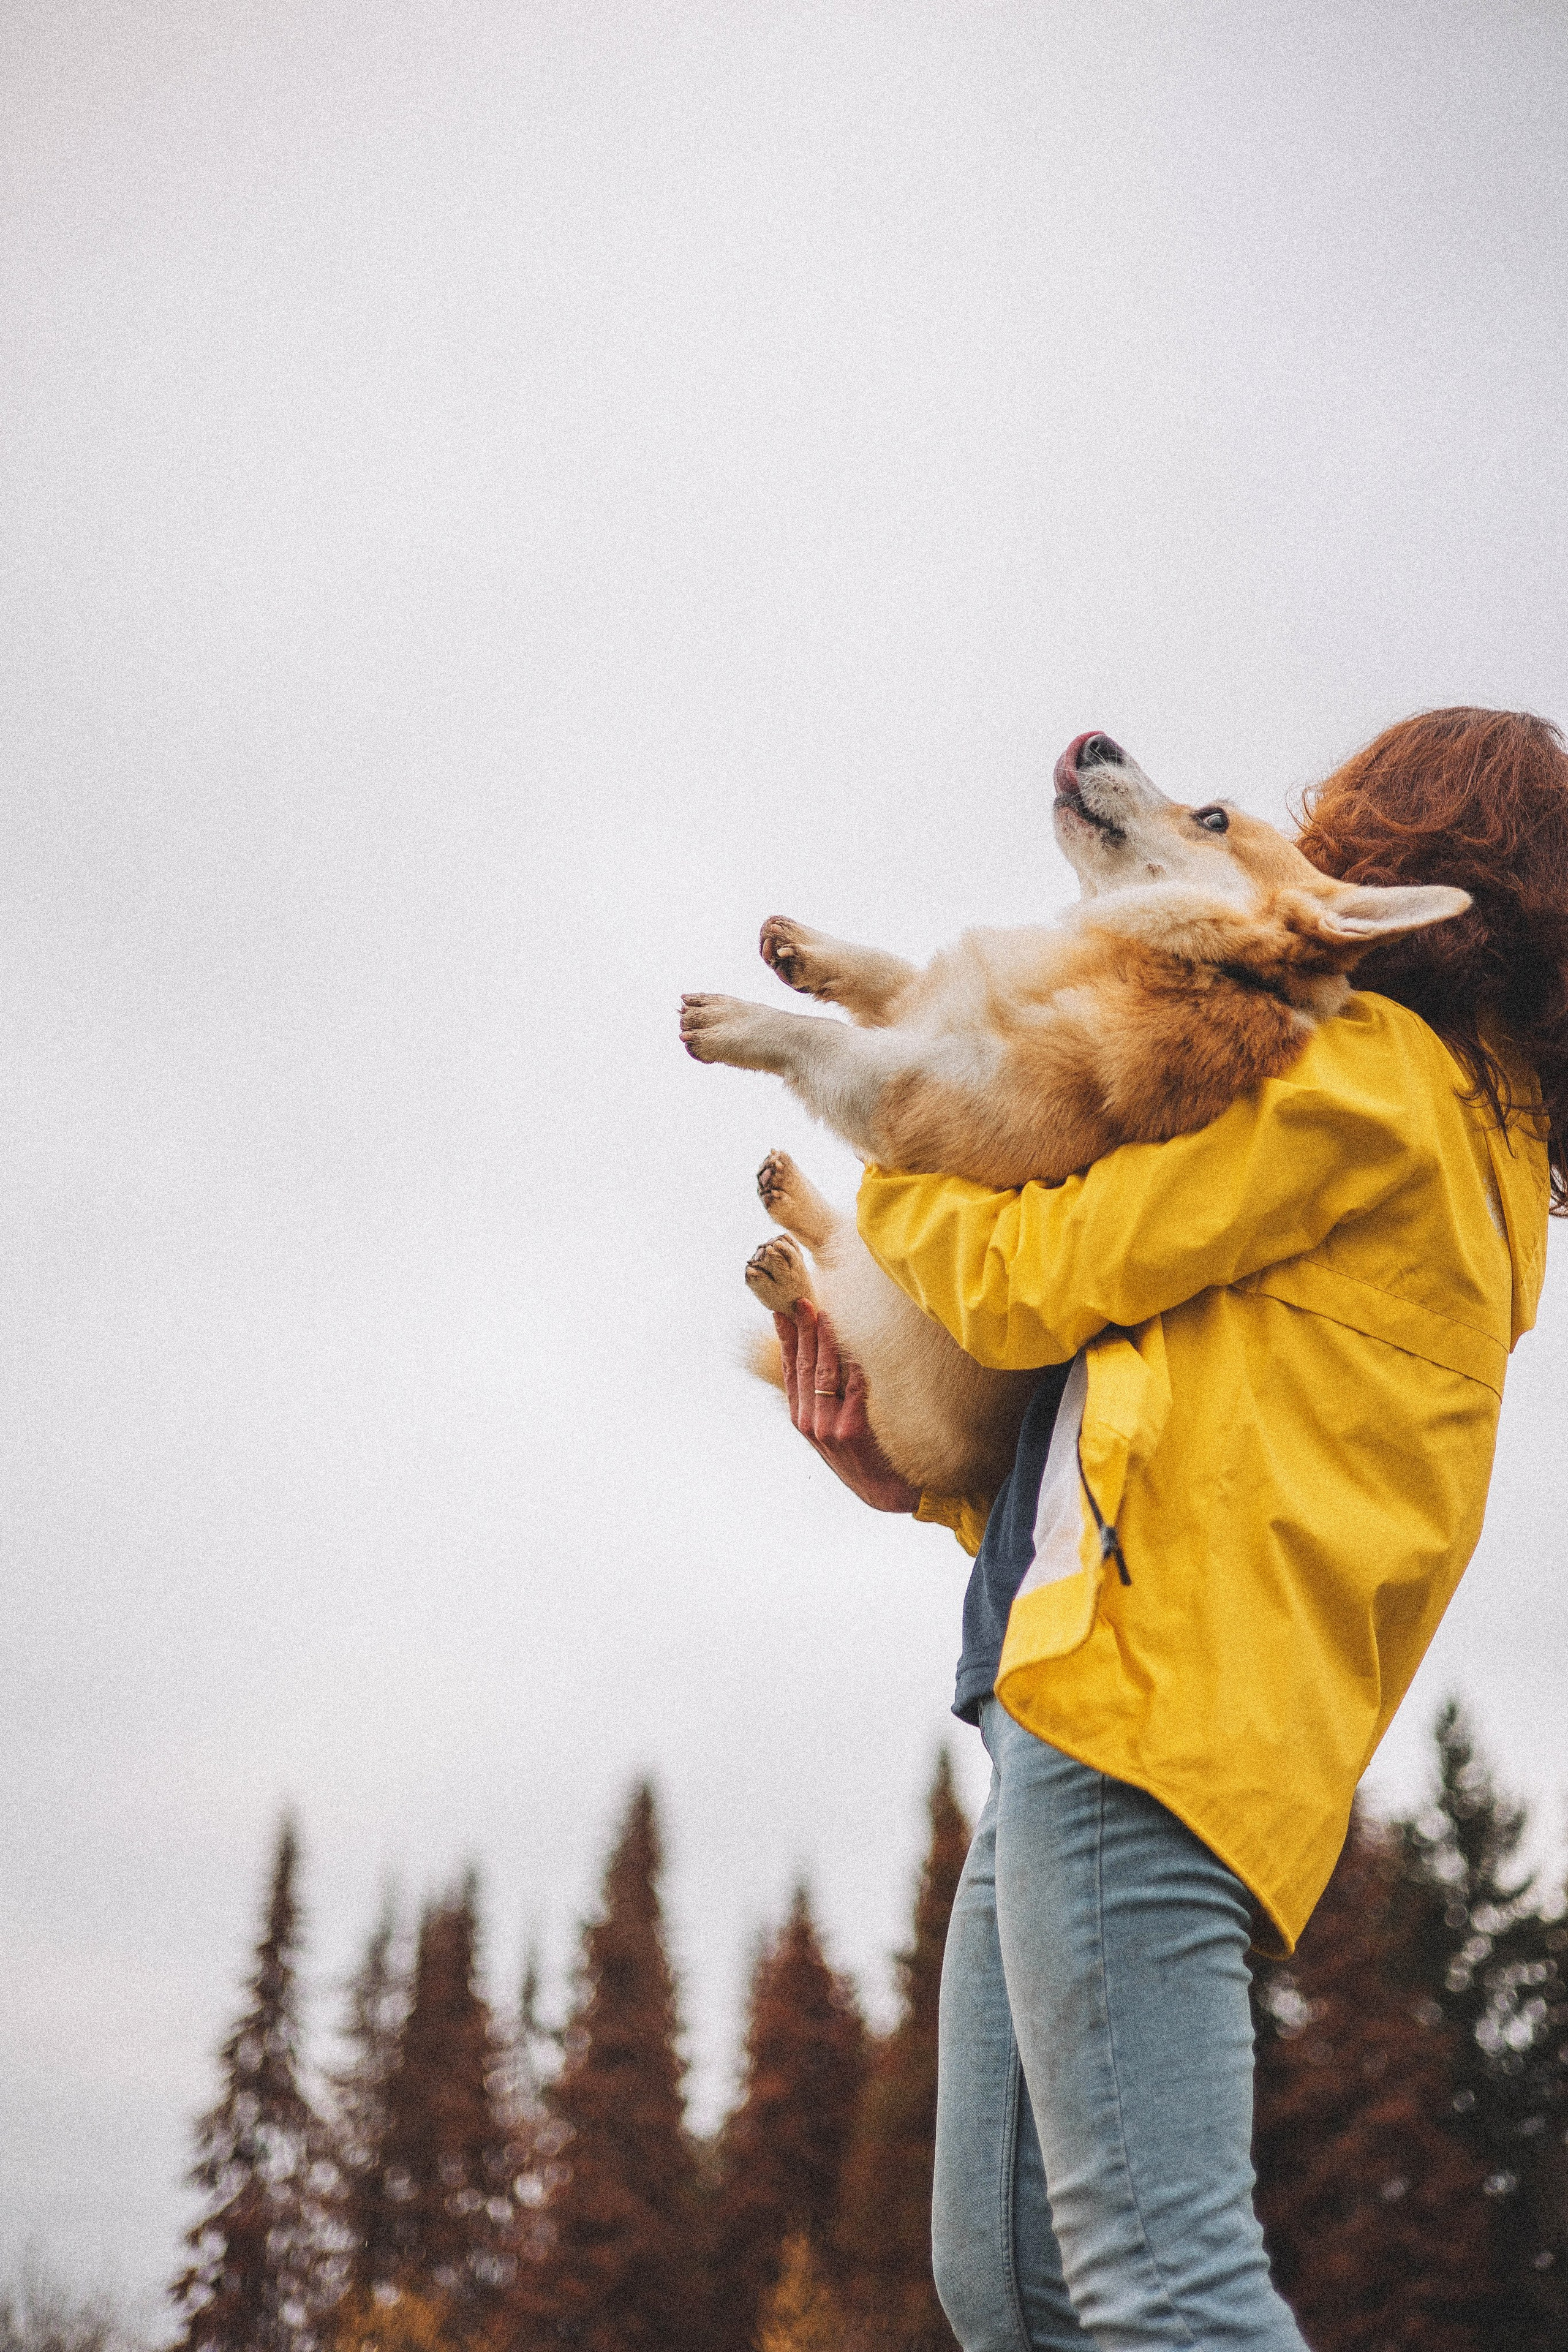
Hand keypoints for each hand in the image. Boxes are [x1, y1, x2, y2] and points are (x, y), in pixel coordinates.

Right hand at [775, 1301, 919, 1513]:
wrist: (886, 1491)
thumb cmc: (863, 1455)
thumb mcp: (831, 1430)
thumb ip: (823, 1398)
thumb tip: (822, 1355)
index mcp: (802, 1419)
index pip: (790, 1369)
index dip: (786, 1339)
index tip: (783, 1311)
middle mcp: (810, 1422)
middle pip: (804, 1365)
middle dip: (803, 1330)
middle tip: (803, 1300)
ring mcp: (829, 1426)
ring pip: (825, 1371)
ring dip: (826, 1339)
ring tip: (827, 1313)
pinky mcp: (853, 1429)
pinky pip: (855, 1385)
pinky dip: (856, 1361)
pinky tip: (857, 1341)